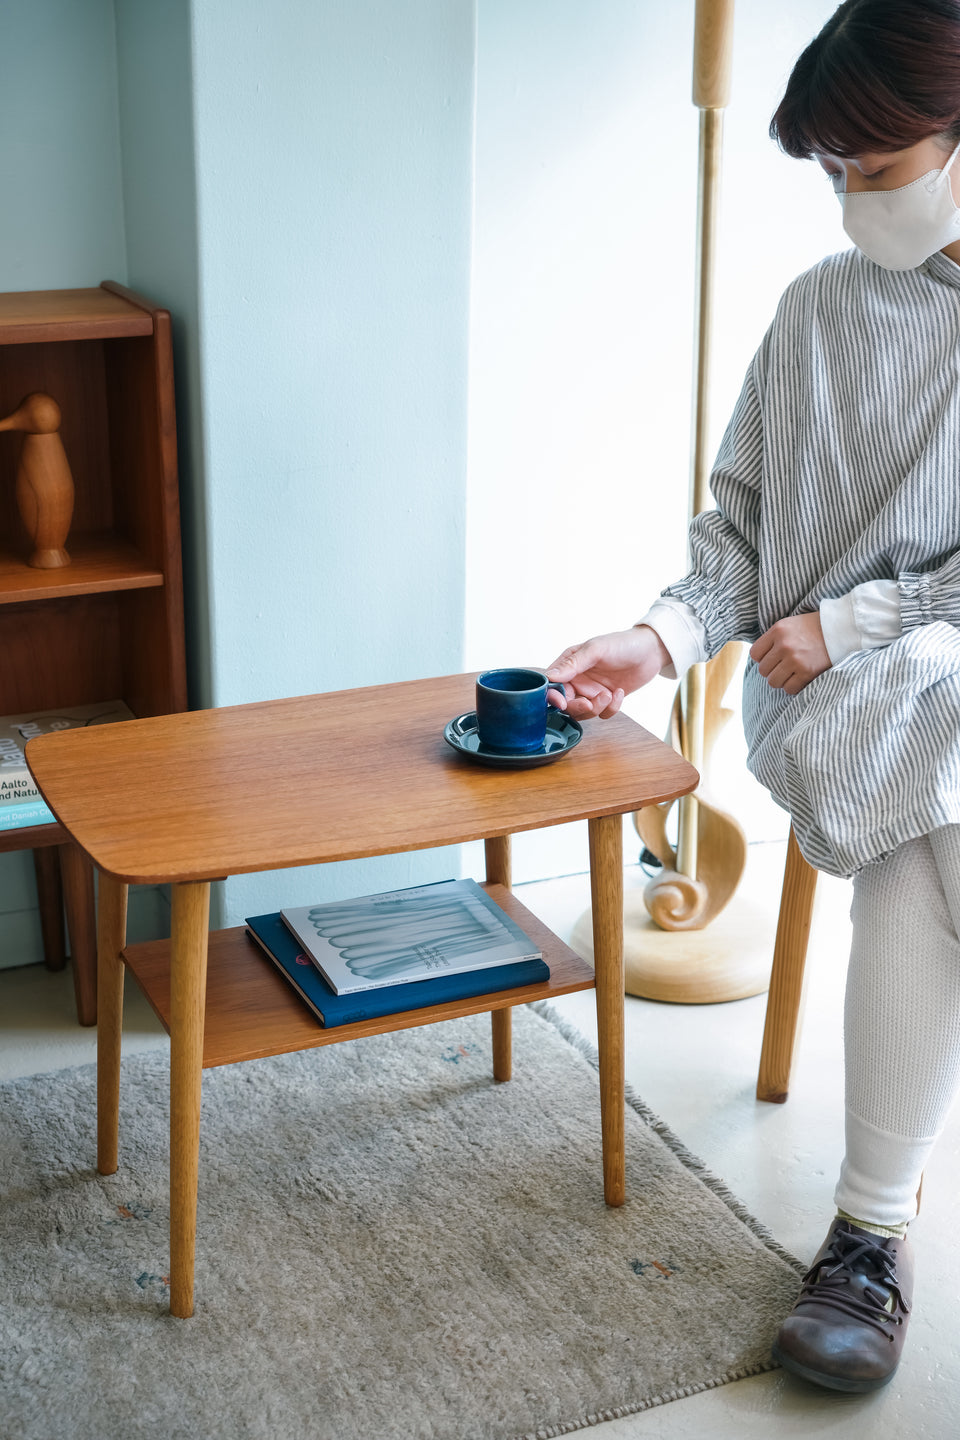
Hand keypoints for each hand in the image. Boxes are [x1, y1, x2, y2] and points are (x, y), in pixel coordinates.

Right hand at [546, 626, 669, 719]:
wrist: (651, 651)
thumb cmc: (622, 644)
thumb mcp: (596, 650)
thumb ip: (572, 664)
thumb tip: (550, 677)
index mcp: (569, 665)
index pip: (552, 685)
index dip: (553, 696)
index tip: (562, 702)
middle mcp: (578, 679)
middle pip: (566, 704)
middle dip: (577, 707)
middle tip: (589, 704)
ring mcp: (592, 690)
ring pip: (583, 712)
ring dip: (596, 708)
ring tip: (609, 694)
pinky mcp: (607, 699)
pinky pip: (602, 713)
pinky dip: (611, 708)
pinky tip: (619, 692)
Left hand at [749, 613, 830, 694]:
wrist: (842, 629)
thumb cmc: (814, 627)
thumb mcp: (790, 624)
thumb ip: (774, 638)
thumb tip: (759, 658)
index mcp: (778, 631)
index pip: (755, 654)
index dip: (762, 659)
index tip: (772, 658)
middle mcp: (784, 645)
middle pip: (763, 670)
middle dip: (772, 670)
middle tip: (784, 667)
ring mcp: (795, 660)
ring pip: (773, 681)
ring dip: (781, 680)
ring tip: (791, 673)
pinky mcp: (807, 672)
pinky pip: (789, 689)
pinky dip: (793, 687)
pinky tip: (800, 678)